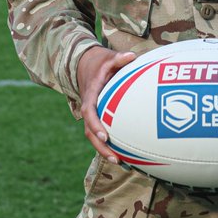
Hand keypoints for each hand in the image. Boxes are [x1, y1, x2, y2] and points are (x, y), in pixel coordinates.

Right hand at [77, 46, 136, 162]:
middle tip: (115, 158)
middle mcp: (89, 107)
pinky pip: (100, 132)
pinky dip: (108, 143)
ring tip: (120, 162)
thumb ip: (118, 58)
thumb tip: (131, 56)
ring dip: (103, 149)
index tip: (105, 136)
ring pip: (93, 135)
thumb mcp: (108, 58)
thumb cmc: (99, 62)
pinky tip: (123, 153)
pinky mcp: (97, 116)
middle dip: (100, 146)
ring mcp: (92, 114)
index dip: (95, 124)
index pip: (89, 112)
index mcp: (90, 94)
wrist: (85, 64)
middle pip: (89, 131)